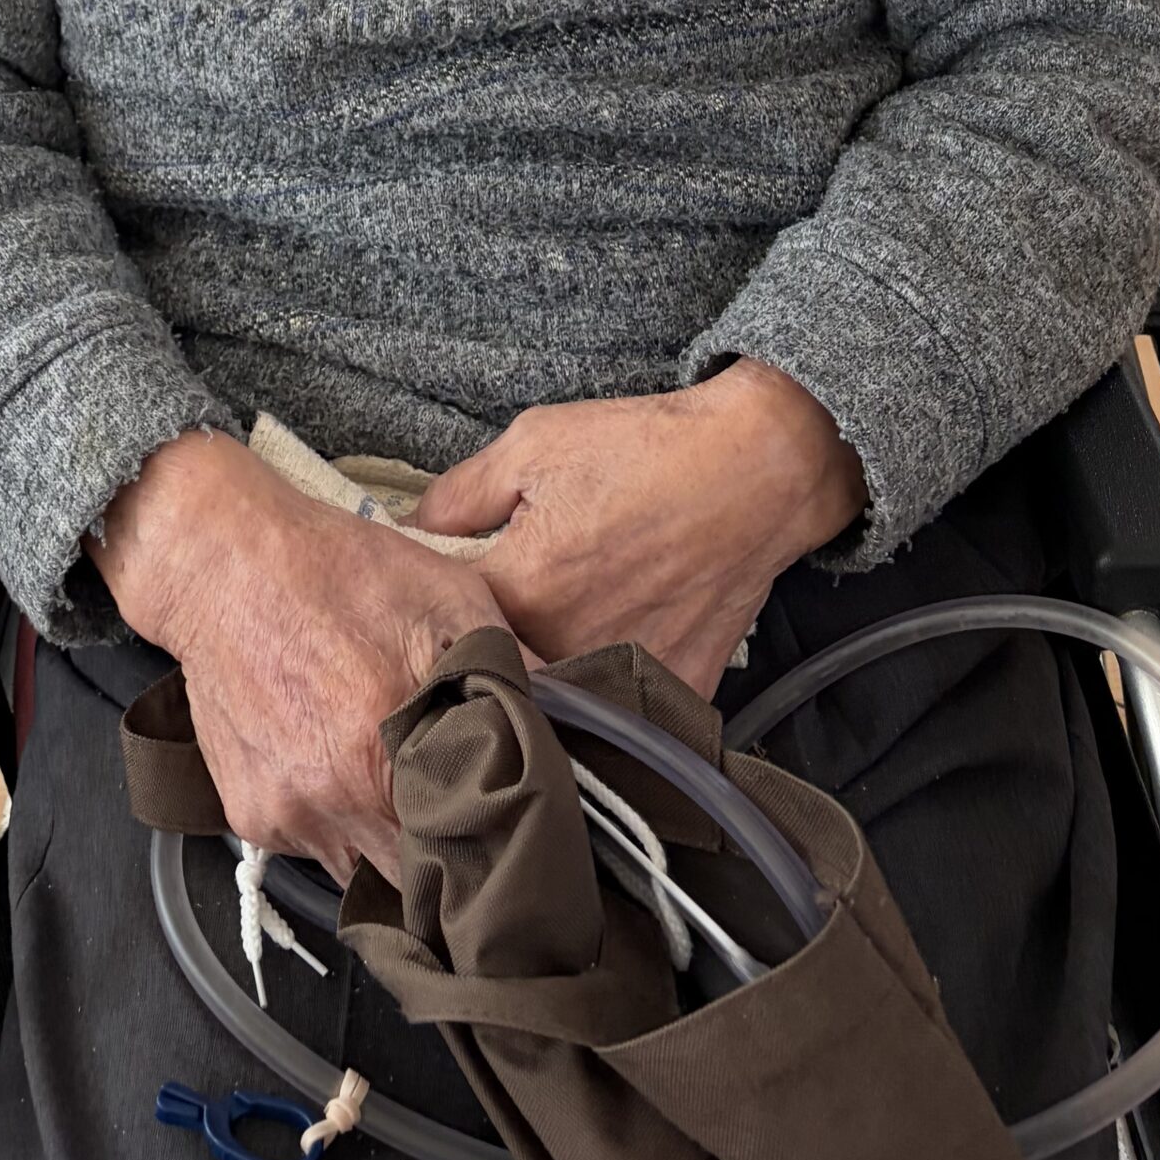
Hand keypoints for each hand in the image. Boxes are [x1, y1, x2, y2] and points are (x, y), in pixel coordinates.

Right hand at [92, 430, 510, 882]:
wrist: (223, 562)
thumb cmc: (336, 572)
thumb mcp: (448, 595)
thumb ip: (513, 666)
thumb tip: (573, 714)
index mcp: (388, 758)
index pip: (456, 867)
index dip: (486, 860)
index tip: (506, 847)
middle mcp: (332, 804)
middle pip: (407, 885)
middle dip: (440, 862)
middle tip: (461, 820)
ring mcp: (283, 817)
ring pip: (355, 869)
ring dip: (383, 841)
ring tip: (396, 785)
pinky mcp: (247, 811)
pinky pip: (307, 843)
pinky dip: (332, 817)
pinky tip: (340, 760)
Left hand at [410, 359, 866, 699]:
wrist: (756, 468)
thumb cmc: (647, 450)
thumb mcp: (533, 444)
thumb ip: (456, 497)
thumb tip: (403, 532)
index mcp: (519, 589)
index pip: (437, 625)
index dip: (426, 615)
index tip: (422, 607)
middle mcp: (564, 647)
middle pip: (491, 679)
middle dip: (475, 662)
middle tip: (479, 635)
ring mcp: (621, 678)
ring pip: (552, 706)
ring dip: (536, 689)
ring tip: (542, 651)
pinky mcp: (672, 692)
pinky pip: (618, 715)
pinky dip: (602, 698)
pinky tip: (602, 662)